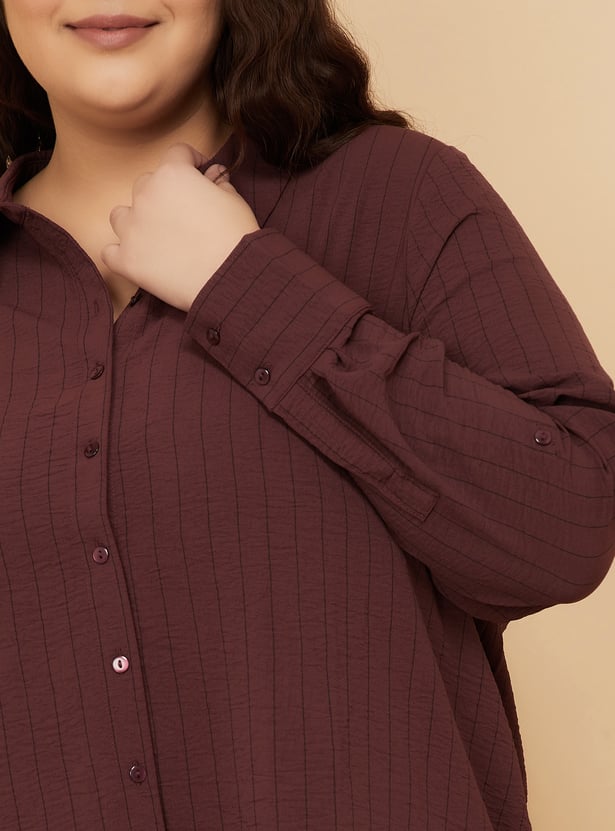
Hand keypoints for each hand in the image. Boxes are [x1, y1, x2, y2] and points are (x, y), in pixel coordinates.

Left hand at [101, 143, 259, 311]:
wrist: (229, 278)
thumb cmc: (235, 238)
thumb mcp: (235, 201)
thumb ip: (219, 183)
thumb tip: (214, 175)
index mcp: (173, 174)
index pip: (177, 153)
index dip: (192, 162)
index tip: (201, 174)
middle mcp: (146, 195)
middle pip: (146, 184)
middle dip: (162, 194)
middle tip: (182, 213)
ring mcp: (132, 228)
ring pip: (120, 215)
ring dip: (135, 220)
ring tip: (155, 237)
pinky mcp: (127, 259)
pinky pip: (109, 252)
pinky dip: (121, 254)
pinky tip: (138, 259)